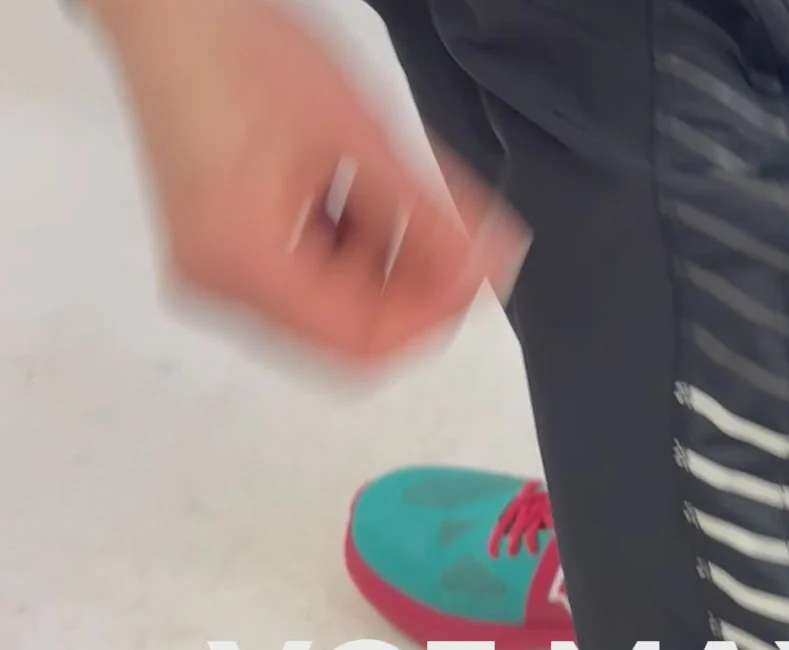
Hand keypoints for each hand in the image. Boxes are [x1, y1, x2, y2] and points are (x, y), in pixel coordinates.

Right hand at [91, 0, 526, 360]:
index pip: (359, 342)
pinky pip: (305, 282)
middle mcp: (222, 285)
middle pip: (346, 331)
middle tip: (460, 245)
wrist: (165, 8)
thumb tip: (487, 267)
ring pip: (331, 310)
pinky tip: (369, 205)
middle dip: (414, 292)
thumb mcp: (359, 132)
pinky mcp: (224, 253)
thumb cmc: (237, 44)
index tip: (476, 278)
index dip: (430, 318)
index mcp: (243, 263)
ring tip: (411, 209)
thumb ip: (431, 212)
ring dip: (387, 270)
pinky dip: (352, 254)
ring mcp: (219, 273)